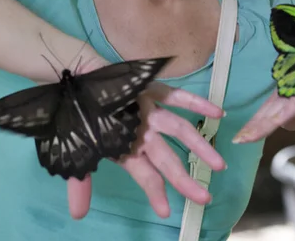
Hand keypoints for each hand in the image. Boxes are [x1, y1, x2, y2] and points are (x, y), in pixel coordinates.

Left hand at [67, 51, 225, 218]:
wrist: (75, 78)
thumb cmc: (79, 116)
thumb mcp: (79, 151)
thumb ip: (81, 184)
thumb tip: (77, 216)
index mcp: (123, 146)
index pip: (144, 175)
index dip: (155, 193)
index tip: (166, 211)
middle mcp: (139, 129)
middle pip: (165, 158)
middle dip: (184, 180)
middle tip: (204, 197)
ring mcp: (147, 108)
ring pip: (178, 129)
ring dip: (199, 146)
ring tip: (218, 163)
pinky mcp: (150, 89)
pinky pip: (177, 95)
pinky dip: (197, 102)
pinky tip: (217, 112)